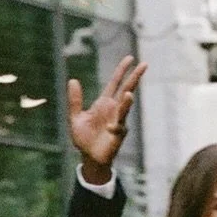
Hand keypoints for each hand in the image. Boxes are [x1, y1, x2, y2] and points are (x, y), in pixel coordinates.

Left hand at [68, 56, 146, 175]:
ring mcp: (118, 120)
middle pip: (126, 89)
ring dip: (127, 101)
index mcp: (104, 103)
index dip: (122, 70)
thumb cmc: (84, 139)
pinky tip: (113, 125)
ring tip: (129, 93)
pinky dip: (118, 121)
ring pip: (124, 107)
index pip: (115, 82)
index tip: (130, 58)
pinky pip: (119, 124)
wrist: (89, 158)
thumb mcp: (75, 117)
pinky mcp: (118, 132)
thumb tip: (72, 80)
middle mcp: (113, 109)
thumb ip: (75, 100)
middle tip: (144, 64)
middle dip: (134, 77)